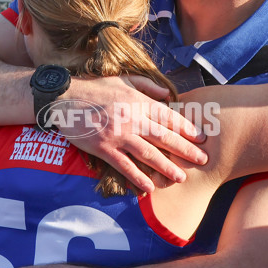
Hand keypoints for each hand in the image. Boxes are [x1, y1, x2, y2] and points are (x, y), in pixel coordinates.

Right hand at [62, 75, 206, 192]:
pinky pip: (125, 166)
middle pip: (165, 137)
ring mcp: (118, 135)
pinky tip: (150, 187)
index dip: (187, 128)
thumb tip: (169, 94)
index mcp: (138, 101)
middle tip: (202, 159)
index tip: (201, 138)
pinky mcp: (104, 148)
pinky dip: (139, 178)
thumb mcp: (124, 80)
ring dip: (167, 167)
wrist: (64, 98)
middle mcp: (132, 119)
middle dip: (186, 150)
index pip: (169, 117)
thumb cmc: (94, 88)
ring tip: (181, 177)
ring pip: (149, 154)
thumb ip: (148, 86)